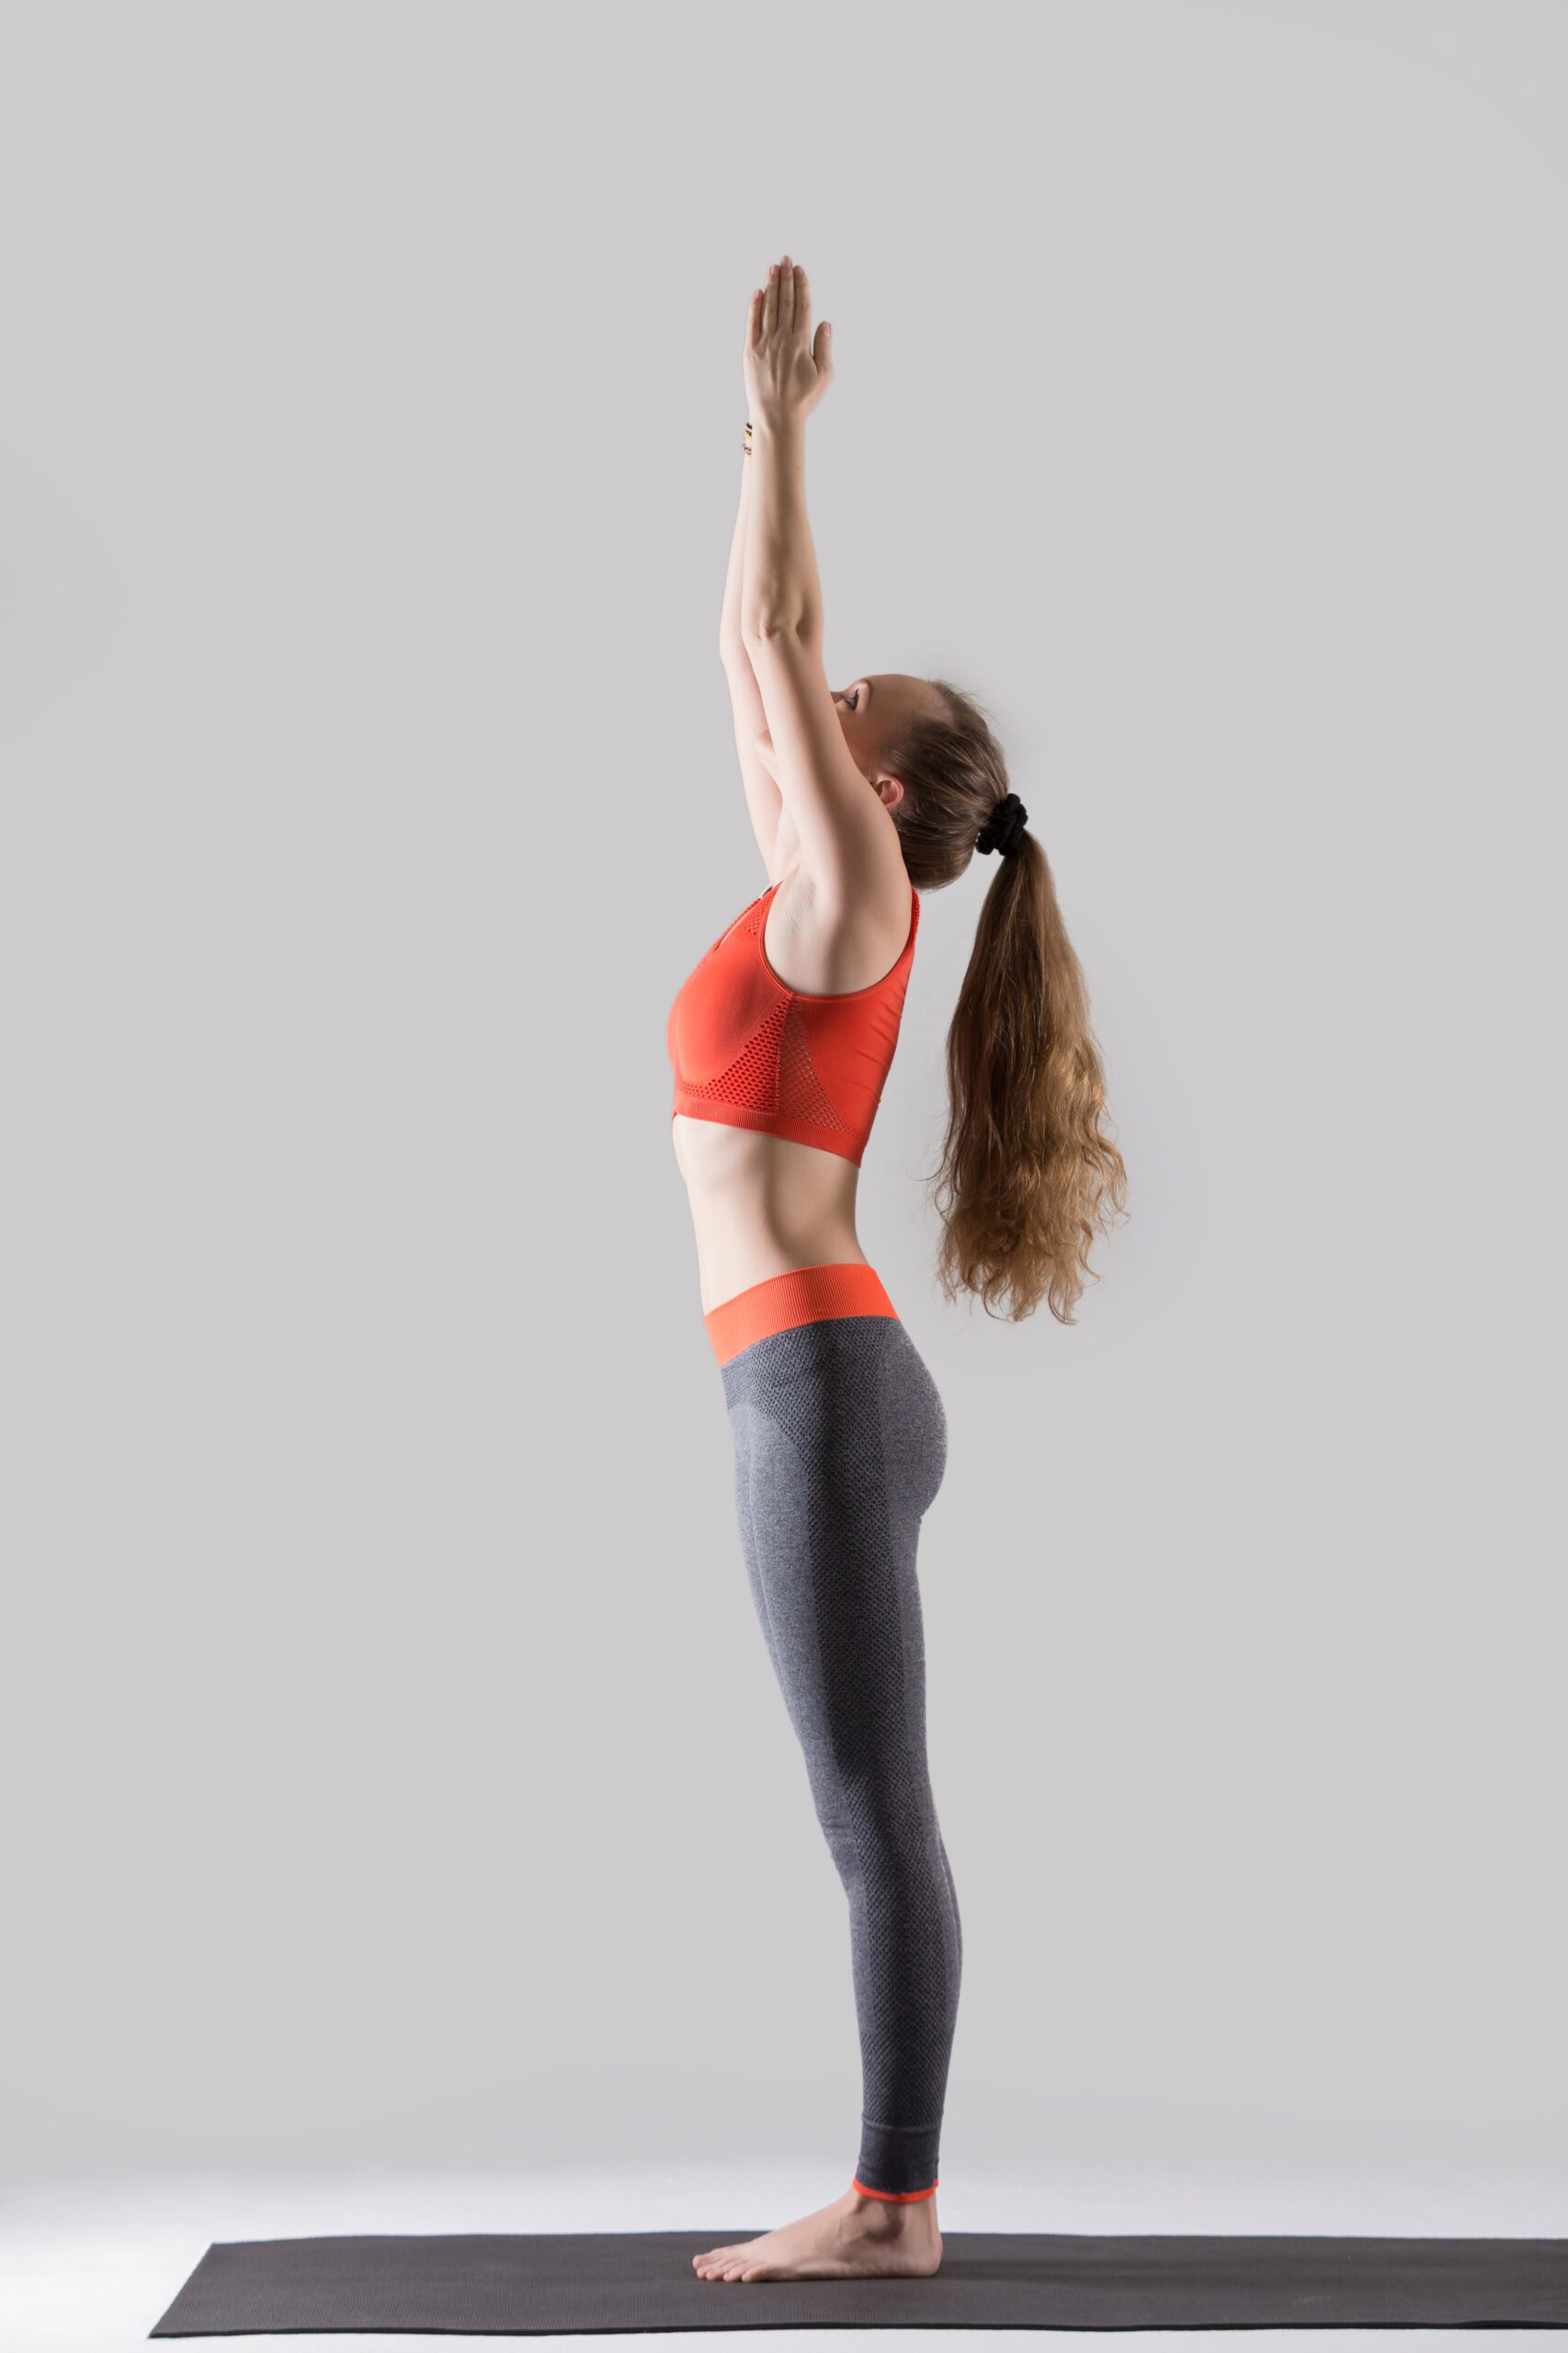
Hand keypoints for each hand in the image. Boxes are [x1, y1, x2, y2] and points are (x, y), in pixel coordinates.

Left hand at [744, 254, 832, 425]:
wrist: (776, 417)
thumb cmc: (802, 399)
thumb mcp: (823, 376)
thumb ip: (824, 347)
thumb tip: (825, 323)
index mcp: (801, 342)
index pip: (802, 306)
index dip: (801, 286)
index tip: (800, 270)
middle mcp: (782, 338)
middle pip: (785, 301)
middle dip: (786, 278)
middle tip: (786, 259)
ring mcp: (764, 344)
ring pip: (768, 308)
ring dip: (771, 286)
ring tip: (773, 268)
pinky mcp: (750, 352)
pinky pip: (752, 324)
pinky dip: (755, 307)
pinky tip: (757, 292)